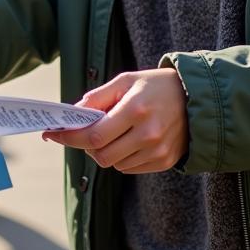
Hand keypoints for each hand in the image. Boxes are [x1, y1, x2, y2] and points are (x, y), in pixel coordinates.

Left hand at [41, 68, 187, 173]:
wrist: (198, 99)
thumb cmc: (156, 86)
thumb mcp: (126, 81)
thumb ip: (98, 97)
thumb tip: (74, 112)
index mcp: (135, 110)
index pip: (94, 135)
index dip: (69, 137)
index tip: (52, 134)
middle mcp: (148, 134)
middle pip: (102, 155)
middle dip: (86, 146)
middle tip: (81, 133)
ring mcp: (158, 151)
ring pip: (114, 164)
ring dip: (104, 151)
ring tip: (109, 132)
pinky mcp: (165, 162)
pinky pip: (130, 168)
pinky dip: (120, 157)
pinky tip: (125, 140)